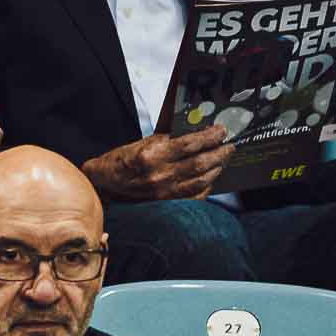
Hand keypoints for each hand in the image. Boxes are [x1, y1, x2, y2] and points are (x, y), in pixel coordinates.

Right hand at [84, 126, 230, 203]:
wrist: (105, 186)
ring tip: (223, 160)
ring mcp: (164, 193)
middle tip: (230, 146)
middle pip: (200, 163)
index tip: (221, 131)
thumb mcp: (142, 142)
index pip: (190, 144)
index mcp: (153, 155)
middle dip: (219, 153)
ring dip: (216, 169)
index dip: (210, 137)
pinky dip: (206, 187)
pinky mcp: (165, 204)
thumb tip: (193, 132)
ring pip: (201, 181)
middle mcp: (160, 175)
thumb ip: (168, 138)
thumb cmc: (121, 161)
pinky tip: (211, 178)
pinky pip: (194, 197)